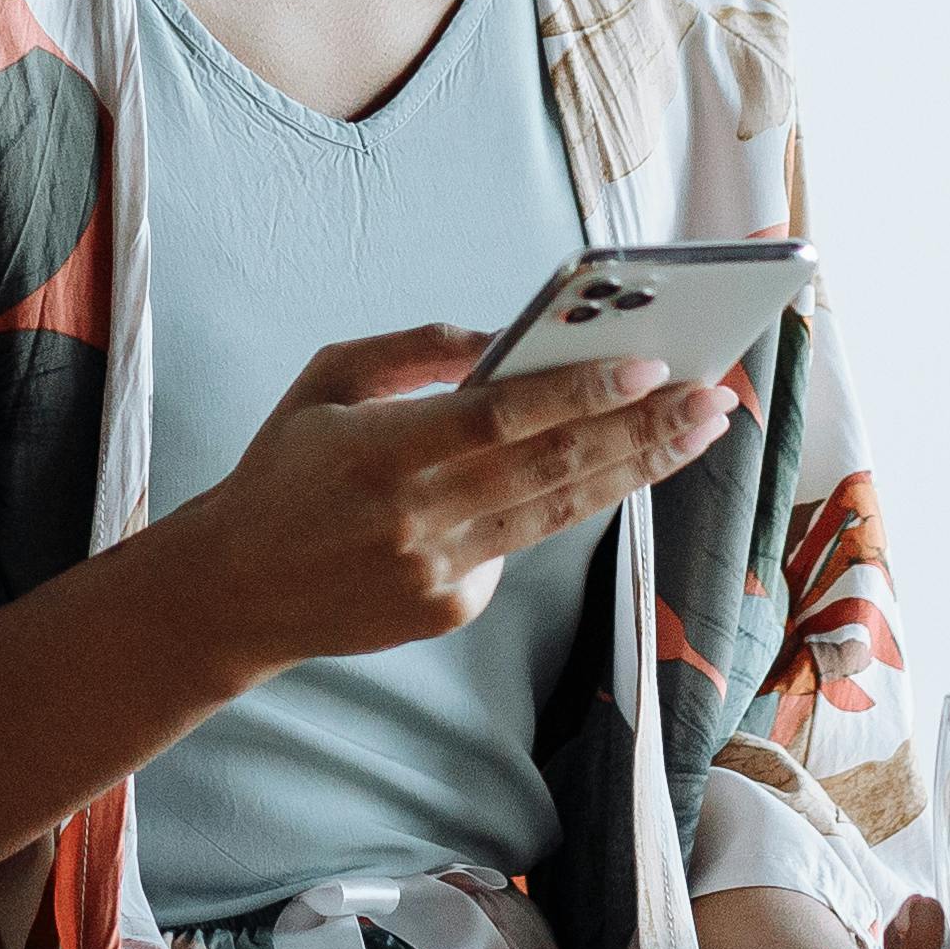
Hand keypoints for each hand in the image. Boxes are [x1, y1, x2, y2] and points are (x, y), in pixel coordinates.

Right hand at [164, 327, 736, 669]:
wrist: (234, 593)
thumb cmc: (283, 470)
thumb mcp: (326, 383)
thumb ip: (415, 351)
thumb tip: (503, 338)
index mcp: (384, 451)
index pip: (504, 418)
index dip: (582, 392)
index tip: (652, 364)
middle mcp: (420, 519)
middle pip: (555, 468)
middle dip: (646, 429)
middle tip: (715, 396)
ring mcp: (440, 573)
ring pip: (561, 512)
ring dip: (640, 469)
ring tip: (699, 431)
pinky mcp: (451, 610)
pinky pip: (520, 547)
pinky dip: (557, 506)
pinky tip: (601, 472)